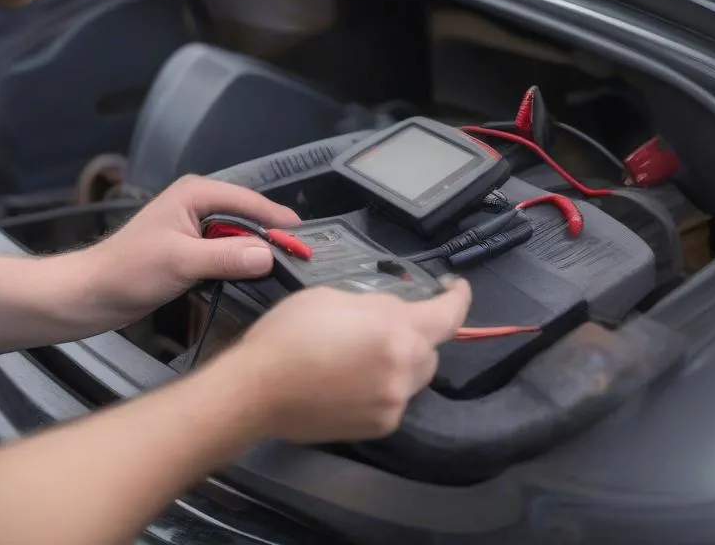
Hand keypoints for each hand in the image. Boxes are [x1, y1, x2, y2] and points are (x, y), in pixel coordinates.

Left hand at [83, 175, 298, 327]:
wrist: (91, 295)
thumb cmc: (128, 271)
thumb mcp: (181, 262)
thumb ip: (226, 257)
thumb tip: (269, 255)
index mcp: (195, 193)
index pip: (248, 201)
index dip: (277, 220)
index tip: (304, 238)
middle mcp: (198, 203)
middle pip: (247, 216)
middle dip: (271, 235)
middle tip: (299, 257)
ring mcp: (195, 227)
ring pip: (239, 235)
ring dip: (256, 251)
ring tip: (284, 266)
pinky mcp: (192, 249)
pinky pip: (227, 251)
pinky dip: (241, 262)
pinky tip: (254, 275)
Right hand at [220, 279, 472, 442]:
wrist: (257, 391)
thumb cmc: (289, 334)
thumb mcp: (335, 297)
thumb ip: (376, 304)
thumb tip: (396, 310)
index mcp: (396, 331)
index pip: (448, 316)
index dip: (458, 298)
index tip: (455, 288)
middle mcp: (403, 371)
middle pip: (431, 349)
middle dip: (417, 333)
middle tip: (385, 323)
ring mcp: (393, 403)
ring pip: (414, 376)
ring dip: (400, 360)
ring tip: (361, 353)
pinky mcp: (379, 427)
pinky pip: (395, 398)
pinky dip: (384, 385)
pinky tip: (350, 379)